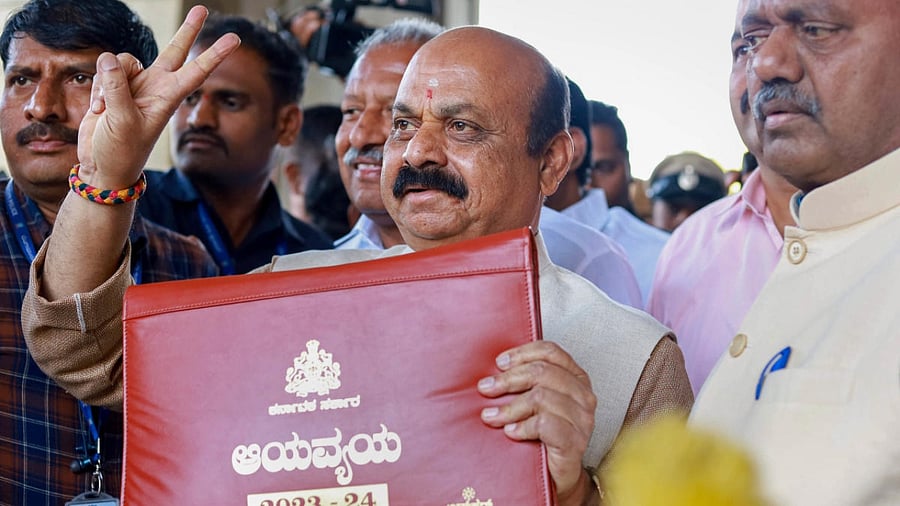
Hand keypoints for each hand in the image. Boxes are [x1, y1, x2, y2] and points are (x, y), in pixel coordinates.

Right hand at [77, 6, 239, 187]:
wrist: (103, 166)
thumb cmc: (121, 151)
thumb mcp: (122, 122)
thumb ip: (116, 88)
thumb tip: (109, 60)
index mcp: (168, 97)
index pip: (197, 71)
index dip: (214, 54)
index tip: (234, 40)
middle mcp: (155, 87)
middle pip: (174, 51)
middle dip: (188, 30)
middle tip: (203, 9)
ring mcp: (134, 85)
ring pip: (121, 60)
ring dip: (106, 83)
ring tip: (105, 110)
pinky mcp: (113, 86)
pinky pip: (102, 72)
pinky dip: (96, 91)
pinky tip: (97, 111)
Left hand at [478, 341, 596, 503]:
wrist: (558, 475)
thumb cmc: (544, 435)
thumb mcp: (535, 402)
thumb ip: (524, 382)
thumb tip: (492, 368)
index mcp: (576, 377)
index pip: (551, 352)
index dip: (522, 353)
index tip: (499, 363)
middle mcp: (583, 395)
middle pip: (542, 372)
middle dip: (508, 379)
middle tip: (486, 388)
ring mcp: (582, 419)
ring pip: (540, 398)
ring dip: (509, 407)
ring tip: (490, 417)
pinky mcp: (575, 441)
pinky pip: (544, 424)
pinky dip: (521, 427)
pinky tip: (510, 432)